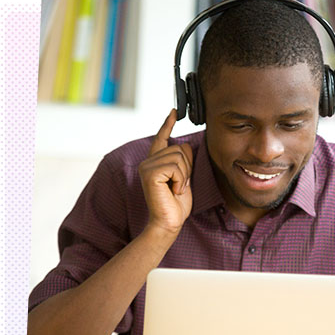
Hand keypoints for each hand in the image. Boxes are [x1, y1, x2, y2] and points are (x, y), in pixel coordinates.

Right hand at [138, 109, 193, 237]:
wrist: (169, 222)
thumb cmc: (176, 204)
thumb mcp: (184, 178)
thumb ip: (182, 161)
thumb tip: (184, 145)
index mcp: (155, 162)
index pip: (161, 139)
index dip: (167, 125)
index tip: (173, 112)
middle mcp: (148, 162)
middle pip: (179, 148)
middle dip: (187, 167)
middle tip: (179, 186)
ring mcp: (147, 167)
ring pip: (178, 157)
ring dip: (184, 175)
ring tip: (175, 189)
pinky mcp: (150, 173)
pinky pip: (175, 166)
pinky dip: (180, 180)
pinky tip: (173, 190)